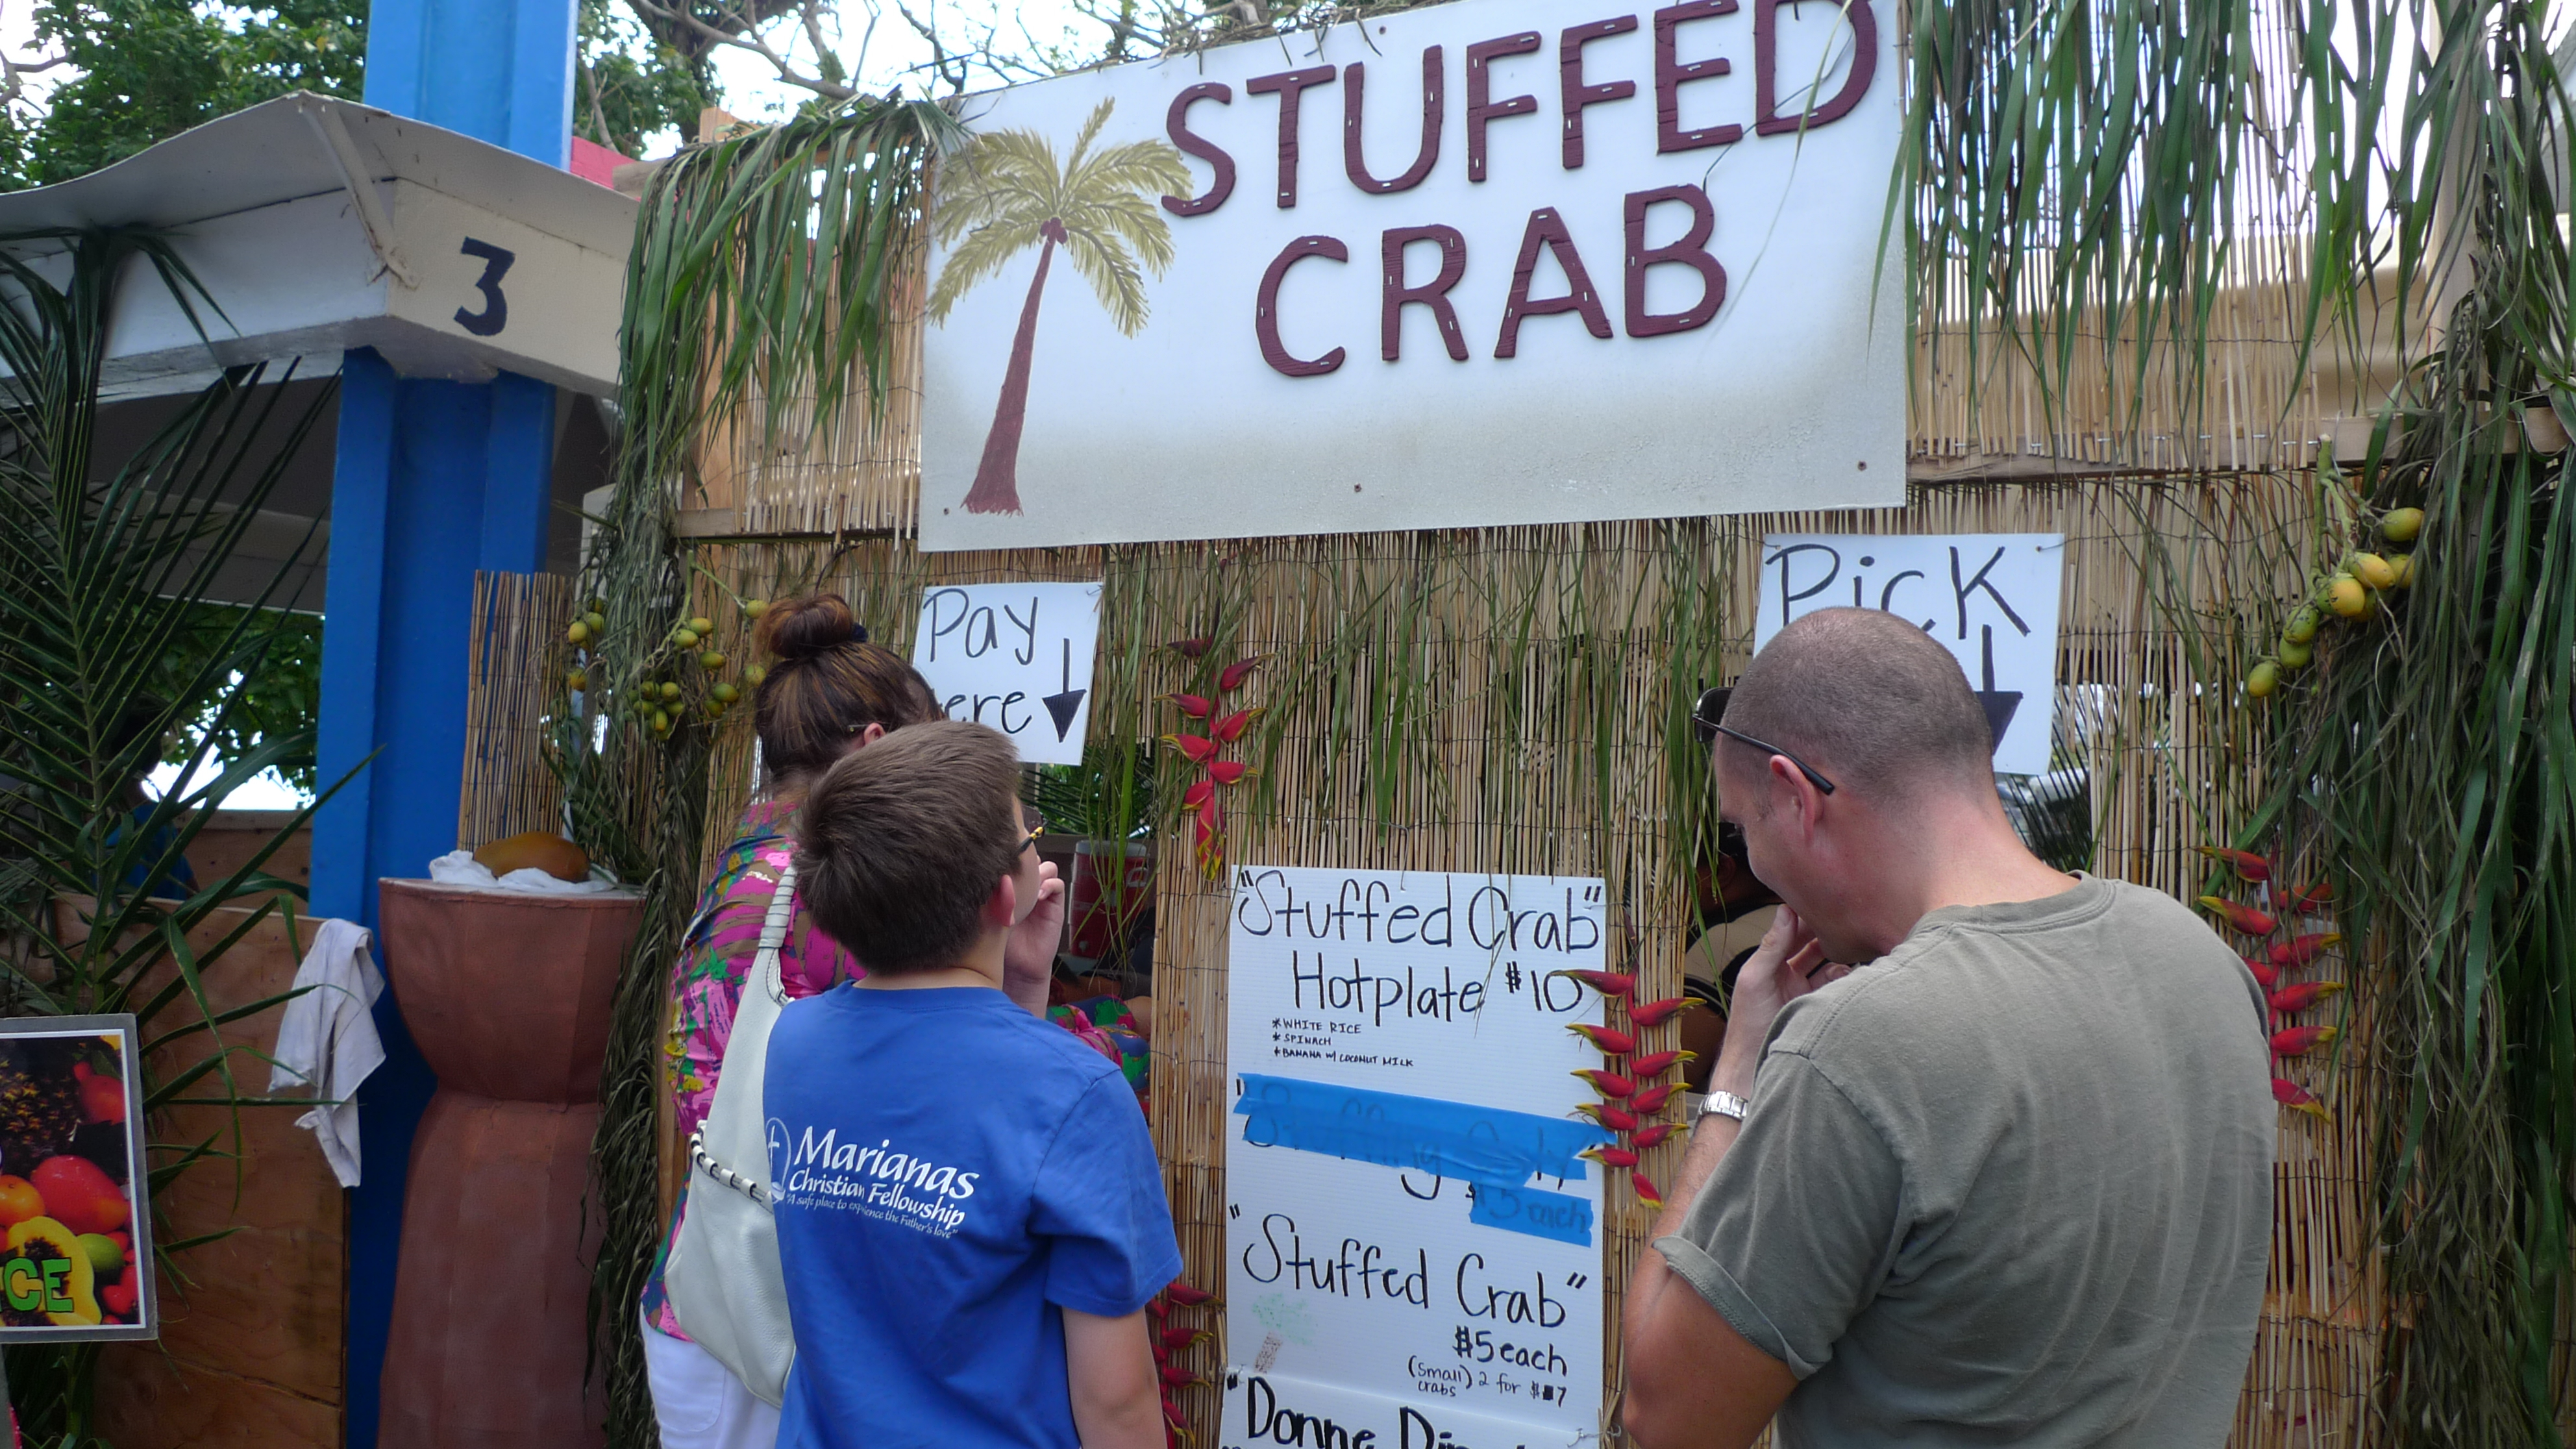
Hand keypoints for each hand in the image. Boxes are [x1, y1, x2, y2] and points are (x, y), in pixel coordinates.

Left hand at [1002, 859, 1065, 1013]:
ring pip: (1047, 867)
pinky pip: (1058, 885)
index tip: (1002, 861)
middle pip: (1033, 859)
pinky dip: (1050, 885)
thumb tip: (984, 871)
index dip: (1011, 857)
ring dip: (1039, 872)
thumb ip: (992, 893)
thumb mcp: (992, 911)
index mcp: (1012, 885)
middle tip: (1016, 870)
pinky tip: (1038, 897)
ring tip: (1029, 885)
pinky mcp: (1055, 905)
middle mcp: (1029, 887)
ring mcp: (1043, 895)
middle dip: (1026, 862)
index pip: (1015, 860)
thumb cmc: (999, 940)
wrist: (1018, 966)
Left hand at [1708, 907, 1847, 1096]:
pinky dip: (1845, 979)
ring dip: (1840, 956)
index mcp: (1770, 964)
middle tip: (1846, 920)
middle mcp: (1788, 975)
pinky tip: (1853, 974)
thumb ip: (1772, 946)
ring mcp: (1805, 993)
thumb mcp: (1755, 978)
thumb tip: (1785, 909)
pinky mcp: (1818, 1009)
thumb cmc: (1748, 1023)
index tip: (1823, 898)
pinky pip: (1836, 988)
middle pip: (1813, 946)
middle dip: (1827, 933)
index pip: (1791, 932)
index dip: (1804, 916)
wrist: (1755, 1067)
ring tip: (1854, 945)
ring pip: (1829, 966)